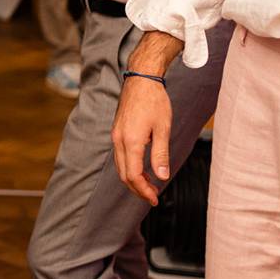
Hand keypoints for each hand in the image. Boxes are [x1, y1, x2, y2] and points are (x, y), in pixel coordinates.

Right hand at [112, 75, 173, 204]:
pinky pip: (120, 156)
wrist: (141, 79)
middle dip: (137, 189)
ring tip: (150, 184)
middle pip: (124, 174)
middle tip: (153, 196)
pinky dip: (130, 167)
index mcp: (131, 141)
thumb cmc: (155, 101)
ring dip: (133, 179)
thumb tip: (162, 177)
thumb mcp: (163, 129)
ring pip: (120, 166)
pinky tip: (143, 167)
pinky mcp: (117, 131)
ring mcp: (116, 135)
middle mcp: (119, 140)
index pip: (133, 175)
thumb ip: (161, 155)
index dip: (144, 191)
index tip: (155, 199)